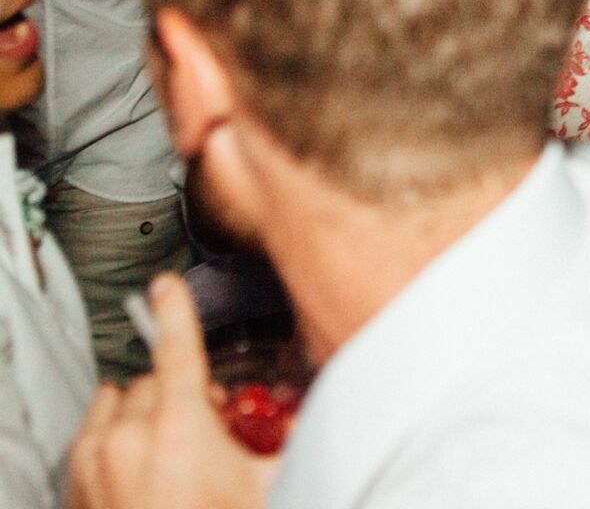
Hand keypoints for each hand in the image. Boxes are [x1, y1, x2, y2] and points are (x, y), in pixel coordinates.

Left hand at [68, 274, 275, 508]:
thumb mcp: (270, 486)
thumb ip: (294, 443)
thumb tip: (329, 418)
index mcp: (179, 428)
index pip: (177, 347)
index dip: (175, 308)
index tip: (167, 285)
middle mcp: (129, 437)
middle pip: (155, 378)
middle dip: (182, 391)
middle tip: (210, 425)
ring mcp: (96, 462)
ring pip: (117, 403)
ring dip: (142, 409)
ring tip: (171, 441)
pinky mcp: (78, 486)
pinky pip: (91, 434)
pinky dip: (113, 434)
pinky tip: (139, 458)